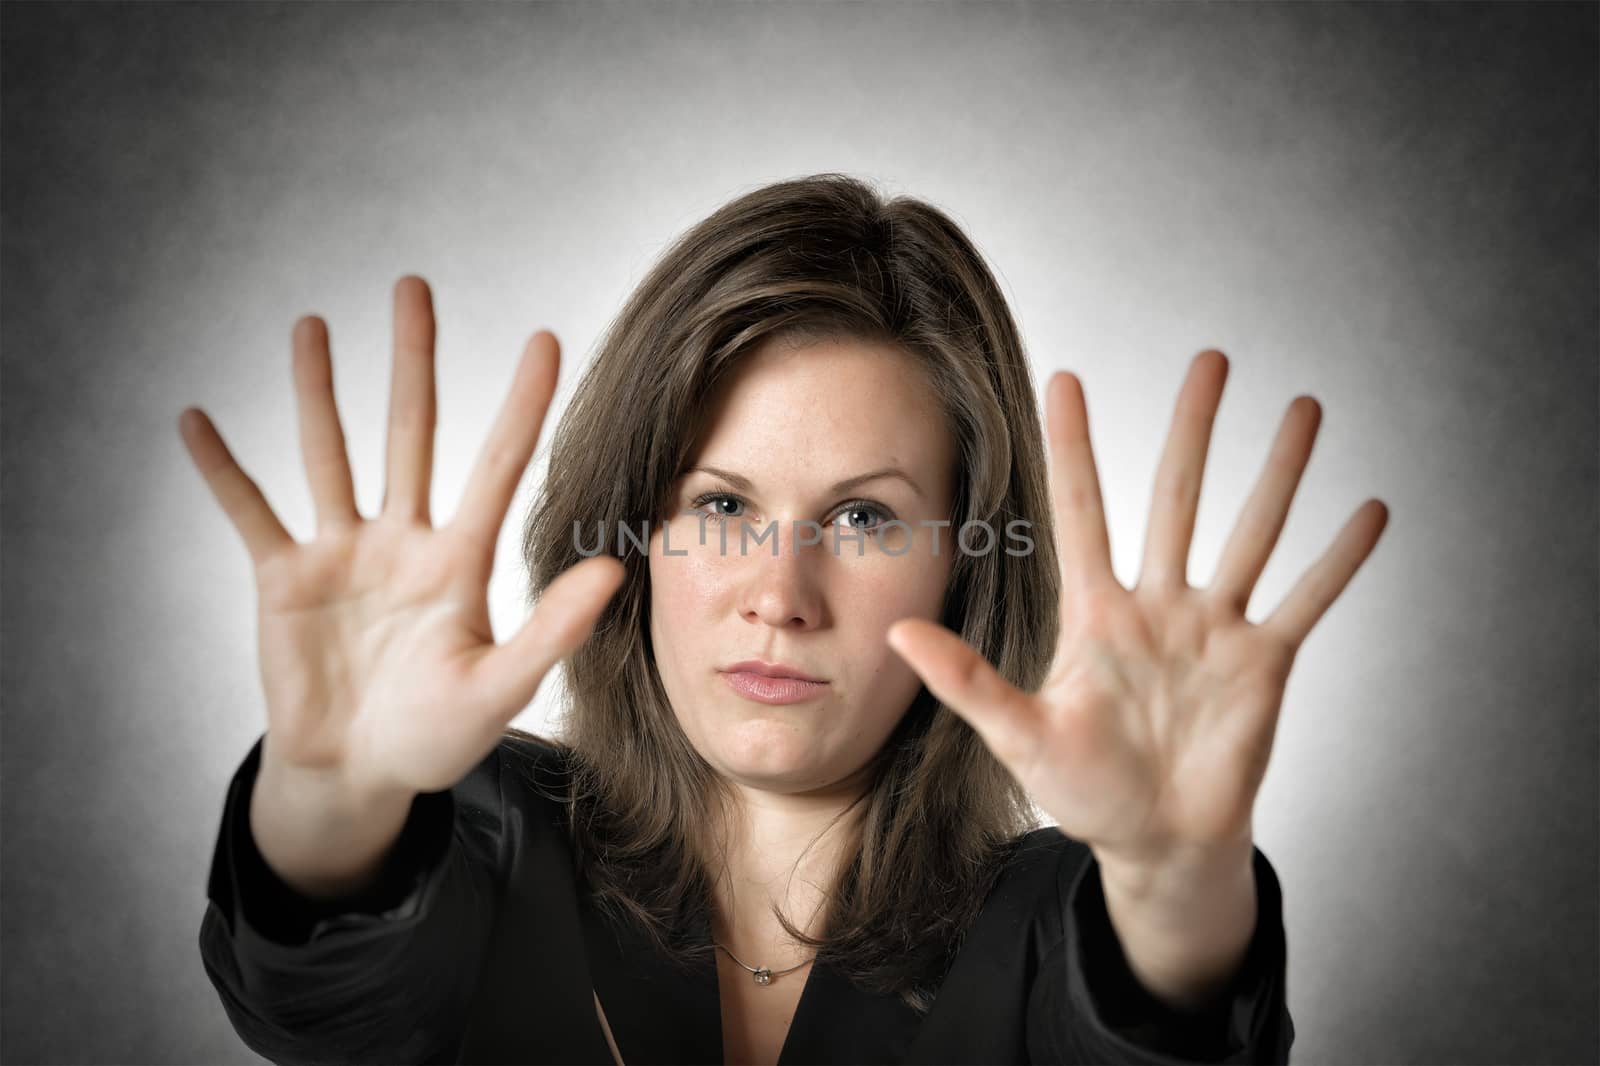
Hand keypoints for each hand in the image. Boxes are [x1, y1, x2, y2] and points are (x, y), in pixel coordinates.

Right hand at [178, 276, 624, 802]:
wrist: (359, 777)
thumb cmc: (436, 737)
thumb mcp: (500, 688)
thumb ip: (551, 630)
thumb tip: (613, 570)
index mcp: (461, 561)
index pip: (498, 465)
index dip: (522, 404)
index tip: (547, 338)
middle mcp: (403, 540)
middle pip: (411, 433)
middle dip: (413, 362)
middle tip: (414, 286)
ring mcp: (342, 554)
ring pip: (328, 454)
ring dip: (316, 391)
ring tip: (311, 324)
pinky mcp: (283, 579)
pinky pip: (249, 513)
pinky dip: (223, 471)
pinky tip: (195, 420)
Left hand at [888, 350, 1387, 871]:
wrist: (1156, 843)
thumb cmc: (1084, 791)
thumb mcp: (1019, 736)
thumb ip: (967, 682)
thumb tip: (898, 636)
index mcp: (1096, 614)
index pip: (1081, 510)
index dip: (1074, 446)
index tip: (1064, 377)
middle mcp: (1158, 605)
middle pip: (1176, 499)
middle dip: (1193, 430)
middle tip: (1211, 360)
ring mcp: (1214, 630)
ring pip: (1251, 534)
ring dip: (1279, 473)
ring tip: (1304, 408)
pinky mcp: (1263, 665)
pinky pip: (1305, 601)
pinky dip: (1338, 560)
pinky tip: (1368, 510)